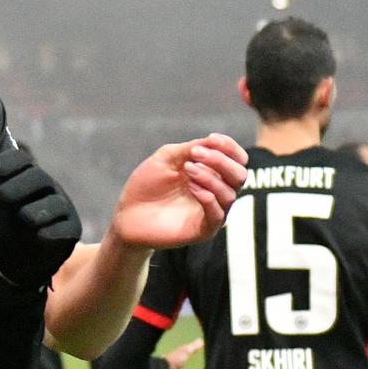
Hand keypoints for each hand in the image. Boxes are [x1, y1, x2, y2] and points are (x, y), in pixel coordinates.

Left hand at [0, 148, 80, 289]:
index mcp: (24, 176)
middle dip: (20, 186)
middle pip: (38, 177)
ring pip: (55, 203)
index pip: (20, 159)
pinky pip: (66, 228)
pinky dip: (53, 232)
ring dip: (37, 210)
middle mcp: (47, 188)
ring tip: (23, 217)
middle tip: (2, 198)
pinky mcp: (70, 232)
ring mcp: (61, 209)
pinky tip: (40, 236)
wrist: (9, 266)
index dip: (7, 163)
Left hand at [109, 134, 248, 249]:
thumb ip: (191, 148)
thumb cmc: (147, 185)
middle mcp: (216, 191)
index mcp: (211, 172)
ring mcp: (211, 212)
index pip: (237, 159)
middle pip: (240, 175)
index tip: (211, 139)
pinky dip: (208, 198)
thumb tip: (213, 141)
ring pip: (230, 194)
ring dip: (210, 177)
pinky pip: (218, 215)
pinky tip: (192, 188)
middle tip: (195, 155)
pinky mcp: (203, 230)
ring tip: (187, 170)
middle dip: (221, 160)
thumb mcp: (167, 157)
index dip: (229, 147)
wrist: (127, 214)